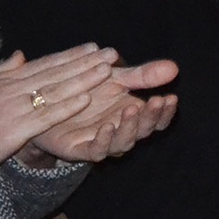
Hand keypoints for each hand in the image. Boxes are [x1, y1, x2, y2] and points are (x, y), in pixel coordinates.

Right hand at [0, 45, 121, 175]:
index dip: (70, 56)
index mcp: (4, 81)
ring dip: (83, 79)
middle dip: (85, 62)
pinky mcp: (13, 129)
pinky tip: (86, 98)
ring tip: (106, 70)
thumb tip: (19, 54)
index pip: (44, 64)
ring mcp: (13, 108)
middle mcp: (11, 89)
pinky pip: (45, 115)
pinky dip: (66, 105)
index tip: (93, 47)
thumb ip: (0, 72)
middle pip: (55, 72)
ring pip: (55, 90)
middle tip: (111, 53)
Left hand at [17, 64, 178, 166]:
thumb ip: (142, 75)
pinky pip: (96, 150)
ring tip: (132, 109)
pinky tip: (106, 126)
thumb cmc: (83, 89)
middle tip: (157, 101)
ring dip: (130, 127)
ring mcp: (101, 141)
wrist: (44, 104)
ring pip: (123, 142)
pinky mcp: (79, 150)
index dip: (165, 112)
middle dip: (152, 117)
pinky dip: (104, 140)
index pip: (156, 118)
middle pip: (143, 131)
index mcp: (131, 114)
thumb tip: (175, 67)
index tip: (171, 97)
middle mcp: (120, 130)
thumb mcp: (114, 77)